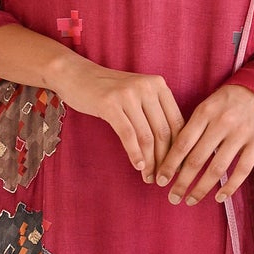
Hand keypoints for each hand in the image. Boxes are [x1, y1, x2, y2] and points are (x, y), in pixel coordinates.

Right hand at [56, 56, 184, 180]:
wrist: (75, 74)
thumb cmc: (108, 90)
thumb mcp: (137, 94)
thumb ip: (154, 112)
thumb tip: (171, 148)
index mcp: (158, 85)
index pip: (176, 122)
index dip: (178, 149)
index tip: (176, 168)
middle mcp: (147, 87)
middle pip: (163, 131)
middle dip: (165, 160)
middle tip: (163, 179)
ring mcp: (128, 94)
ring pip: (146, 136)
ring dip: (150, 161)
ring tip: (149, 178)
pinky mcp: (110, 104)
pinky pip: (128, 134)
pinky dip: (135, 154)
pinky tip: (138, 167)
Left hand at [156, 82, 253, 205]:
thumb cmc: (225, 102)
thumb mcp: (205, 107)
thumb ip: (191, 129)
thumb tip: (172, 160)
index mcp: (204, 113)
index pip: (182, 143)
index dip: (170, 164)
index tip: (160, 181)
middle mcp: (221, 123)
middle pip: (197, 159)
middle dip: (182, 182)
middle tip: (173, 198)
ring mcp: (240, 134)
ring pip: (217, 167)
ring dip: (202, 188)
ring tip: (191, 200)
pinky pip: (242, 169)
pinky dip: (230, 186)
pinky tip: (219, 198)